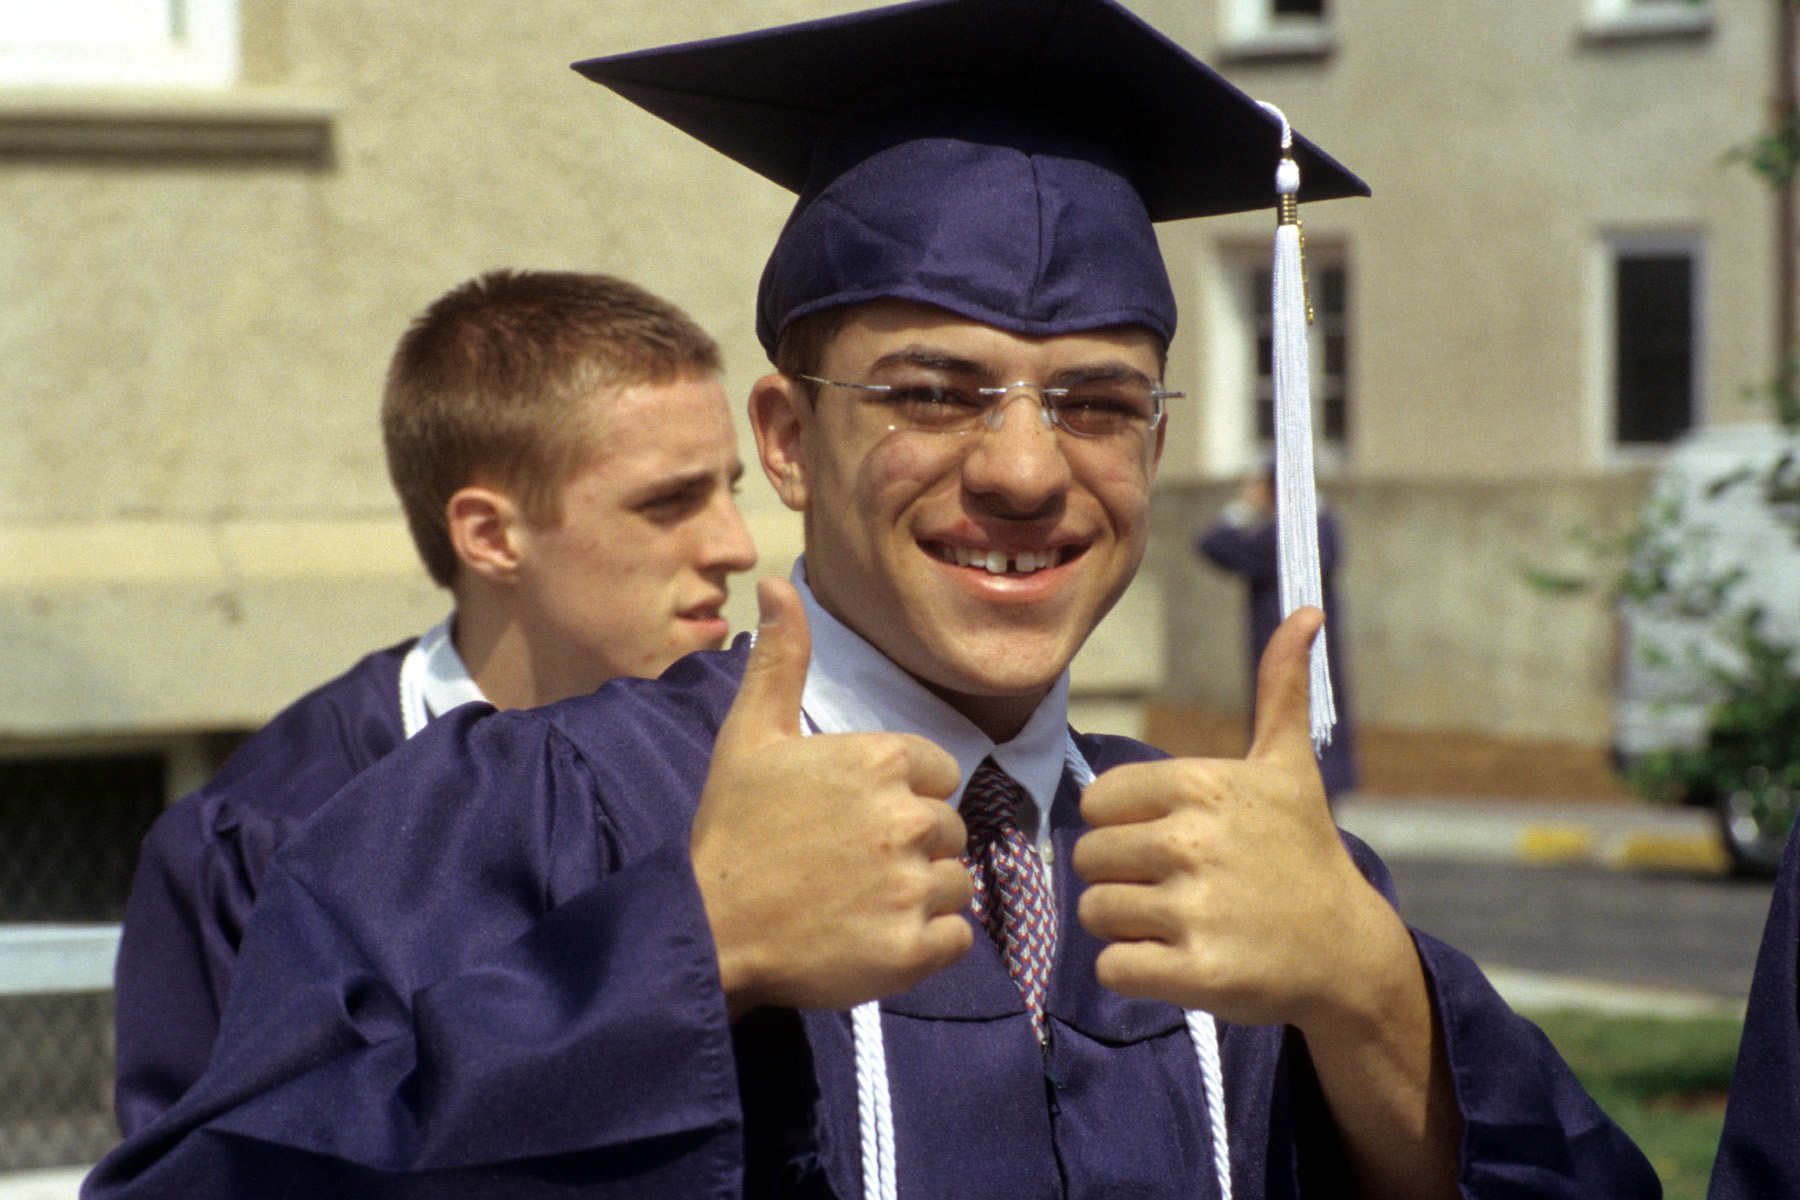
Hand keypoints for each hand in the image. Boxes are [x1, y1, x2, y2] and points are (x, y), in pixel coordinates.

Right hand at [691, 578, 973, 1016]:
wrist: (708, 930)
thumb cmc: (732, 830)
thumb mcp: (750, 735)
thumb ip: (782, 659)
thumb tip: (777, 583)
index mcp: (880, 759)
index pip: (937, 773)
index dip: (899, 795)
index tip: (850, 819)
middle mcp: (906, 818)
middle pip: (948, 829)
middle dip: (911, 847)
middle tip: (848, 866)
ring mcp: (911, 886)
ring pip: (956, 884)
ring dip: (919, 897)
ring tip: (857, 903)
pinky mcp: (913, 950)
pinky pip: (956, 939)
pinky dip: (926, 946)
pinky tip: (874, 938)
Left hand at [1074, 609, 1459, 1198]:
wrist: (1347, 950)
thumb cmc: (1303, 851)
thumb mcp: (1289, 767)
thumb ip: (1280, 688)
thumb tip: (1307, 611)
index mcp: (1204, 785)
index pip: (1097, 802)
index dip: (1122, 825)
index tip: (1171, 838)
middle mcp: (1196, 841)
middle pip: (1090, 857)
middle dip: (1122, 876)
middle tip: (1178, 887)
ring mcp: (1196, 909)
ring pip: (1095, 912)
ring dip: (1126, 926)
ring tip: (1181, 922)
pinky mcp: (1197, 974)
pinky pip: (1112, 968)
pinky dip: (1135, 971)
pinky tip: (1179, 961)